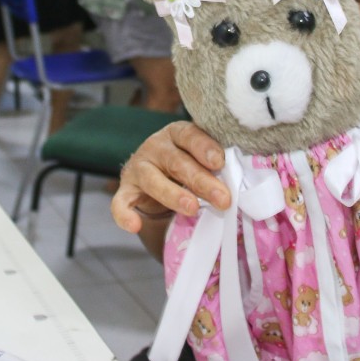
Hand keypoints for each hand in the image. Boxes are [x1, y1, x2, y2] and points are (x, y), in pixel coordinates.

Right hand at [110, 121, 229, 233]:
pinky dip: (124, 214)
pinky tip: (134, 226)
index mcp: (176, 134)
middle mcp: (155, 147)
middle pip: (177, 161)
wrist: (156, 175)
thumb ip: (214, 166)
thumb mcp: (200, 158)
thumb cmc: (186, 165)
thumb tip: (240, 180)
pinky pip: (120, 203)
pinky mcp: (125, 190)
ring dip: (173, 194)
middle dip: (201, 181)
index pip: (189, 135)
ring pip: (152, 180)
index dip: (204, 147)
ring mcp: (138, 168)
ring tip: (192, 209)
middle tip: (222, 198)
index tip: (220, 162)